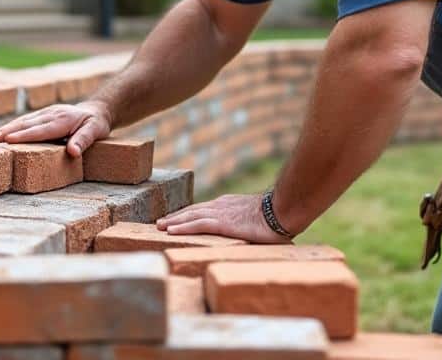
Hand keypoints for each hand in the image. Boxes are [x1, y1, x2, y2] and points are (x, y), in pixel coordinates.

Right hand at [0, 101, 112, 157]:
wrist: (97, 111)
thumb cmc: (96, 124)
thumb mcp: (96, 132)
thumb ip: (84, 141)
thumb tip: (72, 152)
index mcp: (62, 120)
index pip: (40, 130)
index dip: (24, 135)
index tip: (8, 140)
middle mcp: (52, 114)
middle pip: (27, 123)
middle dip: (9, 131)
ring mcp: (46, 113)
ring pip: (24, 120)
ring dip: (8, 128)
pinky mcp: (44, 114)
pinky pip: (27, 120)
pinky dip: (14, 125)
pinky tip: (4, 132)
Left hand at [156, 193, 292, 242]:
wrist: (283, 211)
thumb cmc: (279, 218)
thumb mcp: (260, 221)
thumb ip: (255, 227)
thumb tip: (265, 238)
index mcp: (229, 205)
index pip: (204, 209)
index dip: (188, 214)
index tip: (177, 219)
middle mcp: (221, 206)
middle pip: (193, 210)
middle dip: (176, 216)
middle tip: (160, 222)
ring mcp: (221, 213)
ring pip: (191, 216)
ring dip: (173, 221)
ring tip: (159, 226)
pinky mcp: (222, 223)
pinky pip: (197, 225)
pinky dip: (182, 227)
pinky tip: (170, 231)